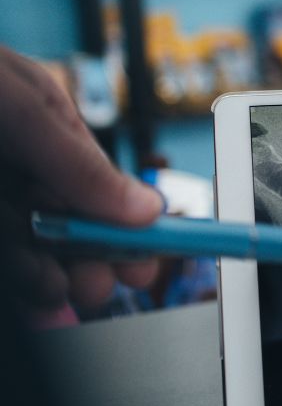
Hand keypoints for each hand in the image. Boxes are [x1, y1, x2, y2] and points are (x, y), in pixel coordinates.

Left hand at [0, 47, 160, 317]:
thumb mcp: (19, 108)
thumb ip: (79, 161)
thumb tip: (143, 208)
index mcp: (42, 130)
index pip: (101, 186)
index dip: (128, 227)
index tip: (144, 264)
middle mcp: (15, 168)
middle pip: (67, 227)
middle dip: (88, 260)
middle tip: (97, 286)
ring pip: (29, 252)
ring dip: (48, 277)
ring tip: (52, 291)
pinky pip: (6, 260)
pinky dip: (20, 279)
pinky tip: (31, 297)